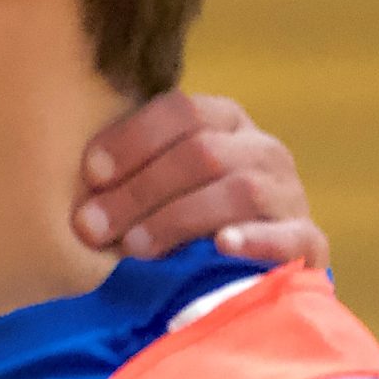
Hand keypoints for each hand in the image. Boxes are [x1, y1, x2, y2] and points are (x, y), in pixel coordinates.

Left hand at [75, 91, 327, 267]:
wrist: (250, 268)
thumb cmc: (179, 215)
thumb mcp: (154, 184)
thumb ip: (124, 172)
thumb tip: (69, 181)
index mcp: (222, 121)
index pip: (180, 110)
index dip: (132, 139)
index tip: (90, 174)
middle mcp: (260, 148)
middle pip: (201, 154)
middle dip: (138, 191)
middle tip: (91, 228)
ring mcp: (289, 193)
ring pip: (237, 190)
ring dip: (177, 218)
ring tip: (134, 247)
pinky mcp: (309, 242)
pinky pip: (289, 235)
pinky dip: (254, 239)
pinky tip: (219, 246)